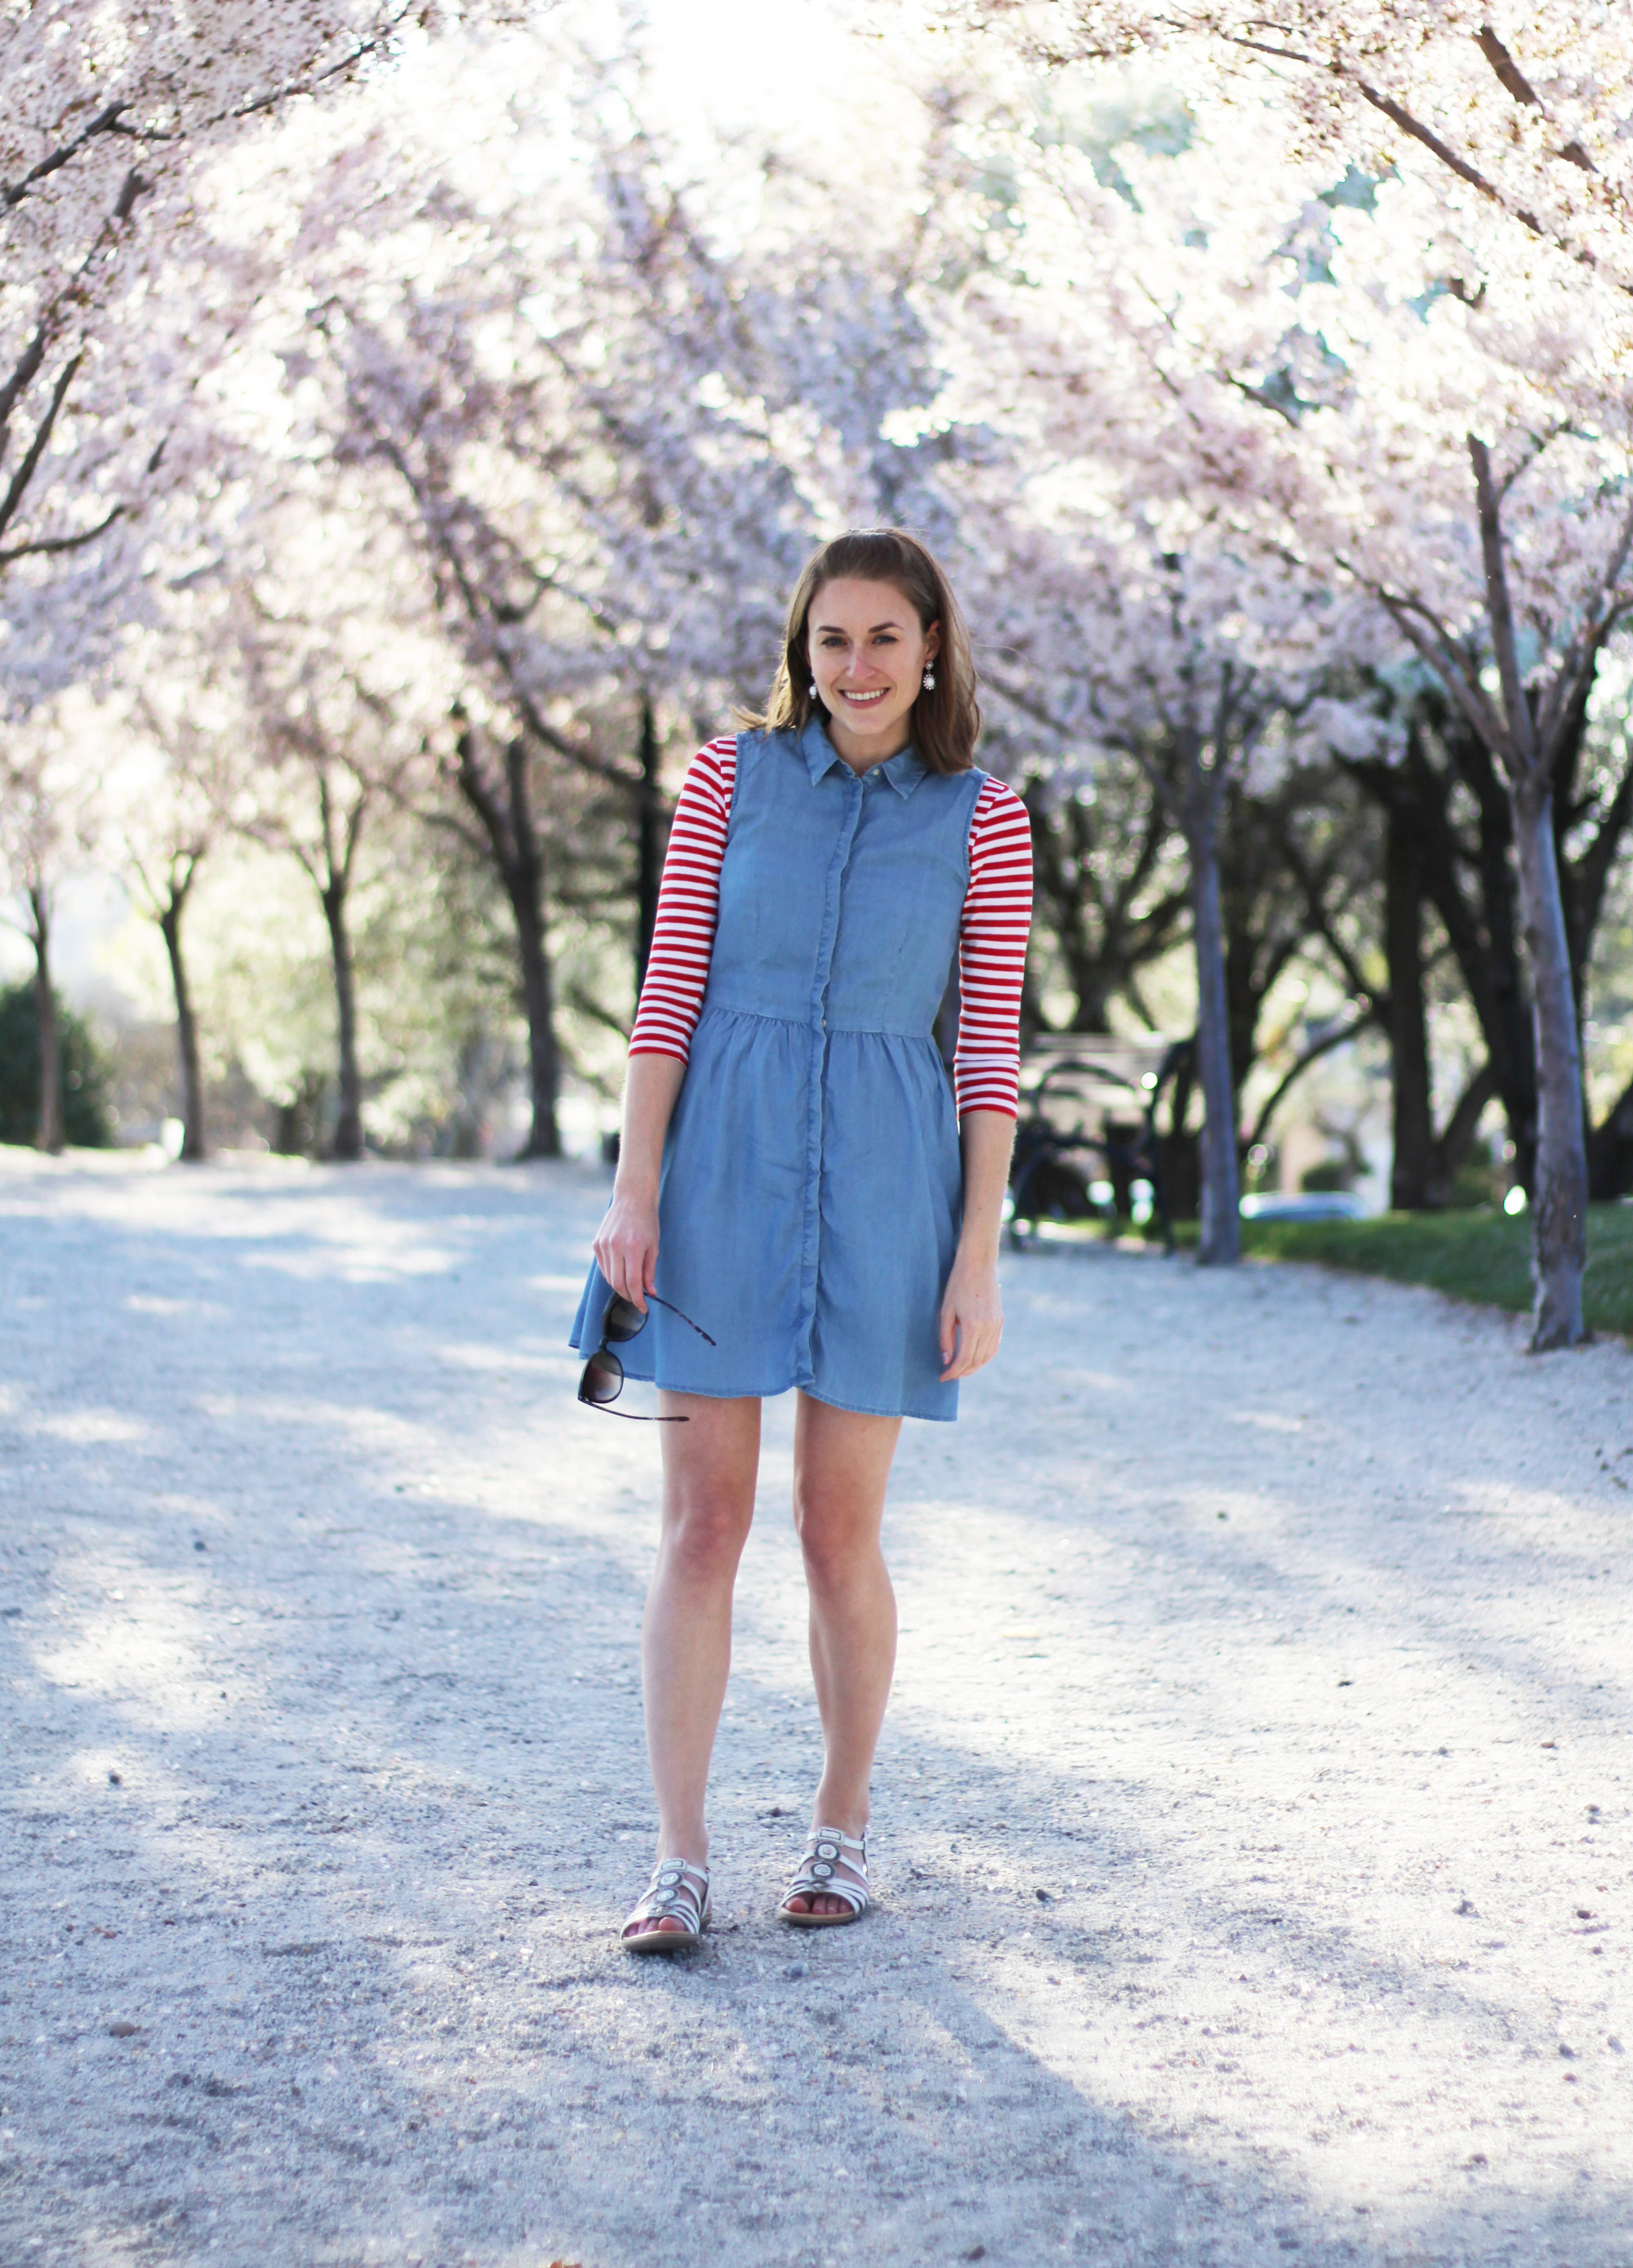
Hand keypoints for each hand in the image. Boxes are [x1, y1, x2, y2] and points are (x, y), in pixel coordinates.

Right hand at [594, 1184, 659, 1308]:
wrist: (632, 1199)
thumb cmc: (647, 1222)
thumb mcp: (654, 1246)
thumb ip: (649, 1271)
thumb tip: (649, 1292)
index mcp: (633, 1247)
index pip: (632, 1282)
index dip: (637, 1299)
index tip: (643, 1307)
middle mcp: (615, 1246)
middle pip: (618, 1283)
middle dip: (628, 1295)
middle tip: (637, 1299)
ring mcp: (603, 1245)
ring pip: (609, 1277)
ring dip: (620, 1286)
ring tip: (631, 1286)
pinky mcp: (596, 1244)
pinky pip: (603, 1267)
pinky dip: (612, 1275)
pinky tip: (621, 1273)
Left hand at [938, 1254, 1003, 1379]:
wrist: (978, 1265)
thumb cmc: (957, 1285)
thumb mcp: (946, 1311)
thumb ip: (945, 1338)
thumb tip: (946, 1360)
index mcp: (973, 1325)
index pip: (964, 1359)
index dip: (953, 1372)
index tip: (942, 1377)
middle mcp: (988, 1328)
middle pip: (976, 1361)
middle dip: (962, 1372)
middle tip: (949, 1375)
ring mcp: (997, 1325)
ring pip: (987, 1356)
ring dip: (973, 1366)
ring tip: (959, 1369)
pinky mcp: (1000, 1321)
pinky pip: (993, 1346)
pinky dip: (983, 1357)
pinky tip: (973, 1358)